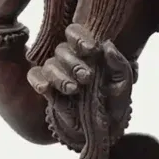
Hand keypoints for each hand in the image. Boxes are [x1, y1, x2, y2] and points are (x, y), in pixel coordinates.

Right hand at [27, 24, 133, 149]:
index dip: (79, 37)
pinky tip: (44, 88)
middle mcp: (71, 58)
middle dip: (73, 62)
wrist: (105, 126)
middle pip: (62, 49)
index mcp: (88, 51)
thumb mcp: (123, 80)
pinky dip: (38, 80)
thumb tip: (107, 45)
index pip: (75, 32)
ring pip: (49, 65)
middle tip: (87, 77)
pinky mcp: (48, 88)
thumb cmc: (115, 97)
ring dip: (60, 76)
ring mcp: (58, 73)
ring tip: (74, 89)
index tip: (91, 49)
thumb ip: (118, 63)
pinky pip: (35, 77)